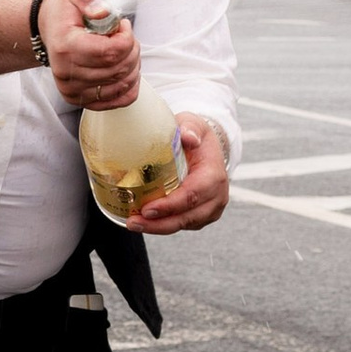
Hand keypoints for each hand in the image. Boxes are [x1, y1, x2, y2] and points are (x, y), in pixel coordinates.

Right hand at [37, 0, 139, 109]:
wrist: (51, 27)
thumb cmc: (66, 11)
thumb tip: (102, 12)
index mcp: (65, 46)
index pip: (110, 53)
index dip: (126, 37)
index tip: (122, 25)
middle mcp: (66, 73)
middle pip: (119, 69)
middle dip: (131, 49)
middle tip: (122, 35)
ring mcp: (73, 90)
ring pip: (123, 84)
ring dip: (132, 64)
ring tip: (120, 49)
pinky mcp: (81, 100)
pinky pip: (121, 99)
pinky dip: (130, 83)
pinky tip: (122, 67)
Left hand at [128, 113, 230, 234]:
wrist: (206, 146)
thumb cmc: (196, 135)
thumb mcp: (193, 124)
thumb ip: (190, 128)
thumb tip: (188, 137)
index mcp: (214, 175)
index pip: (192, 195)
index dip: (170, 205)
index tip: (148, 210)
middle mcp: (217, 196)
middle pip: (187, 216)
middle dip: (159, 223)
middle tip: (134, 222)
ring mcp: (211, 208)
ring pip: (184, 224)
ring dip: (158, 227)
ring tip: (134, 223)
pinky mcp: (201, 215)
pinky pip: (182, 224)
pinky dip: (163, 225)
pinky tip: (144, 222)